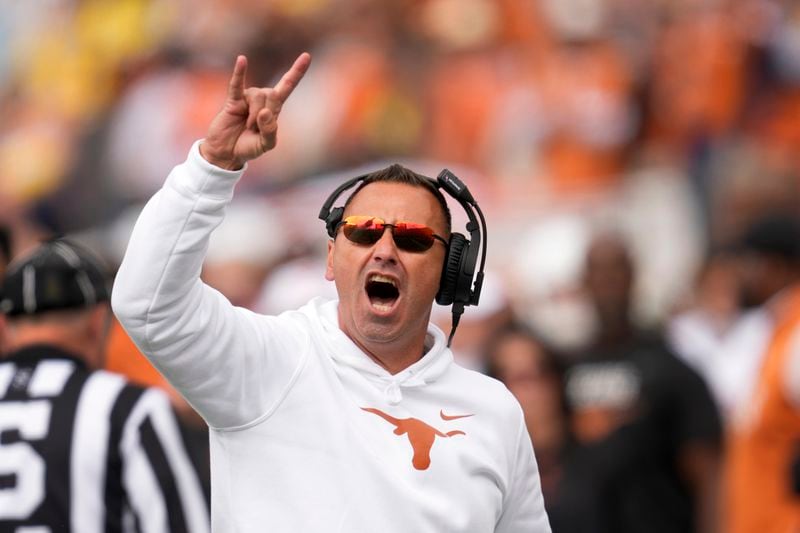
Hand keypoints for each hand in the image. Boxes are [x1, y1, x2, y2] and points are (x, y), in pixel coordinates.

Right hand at [200, 53, 310, 169]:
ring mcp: (247, 98)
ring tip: (247, 126)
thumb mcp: (266, 144)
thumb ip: (270, 131)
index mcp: (273, 109)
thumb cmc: (248, 147)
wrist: (227, 152)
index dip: (296, 72)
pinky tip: (242, 60)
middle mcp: (262, 99)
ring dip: (254, 116)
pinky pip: (237, 84)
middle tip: (255, 129)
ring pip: (257, 96)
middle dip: (266, 114)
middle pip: (272, 94)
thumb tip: (264, 112)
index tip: (307, 56)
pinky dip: (239, 72)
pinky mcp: (233, 101)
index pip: (287, 86)